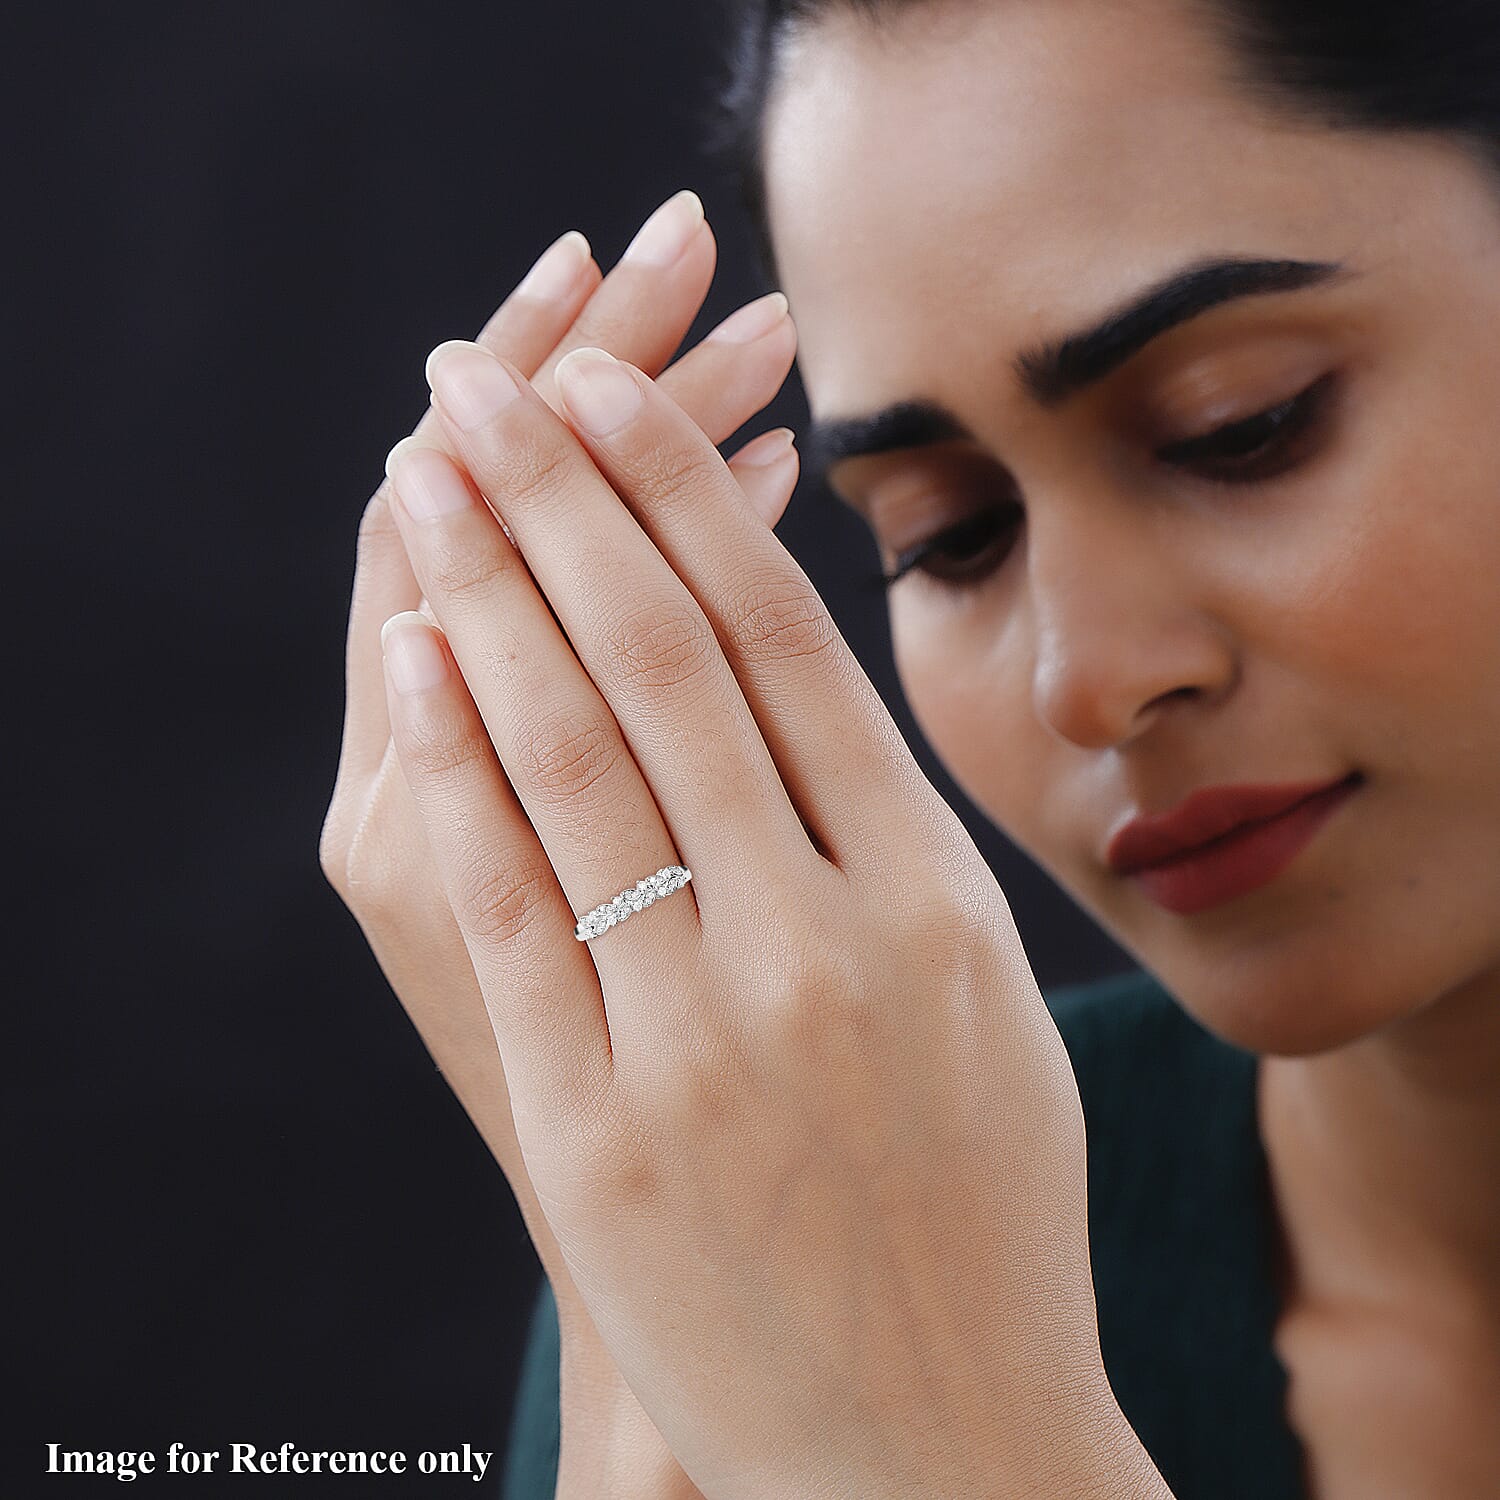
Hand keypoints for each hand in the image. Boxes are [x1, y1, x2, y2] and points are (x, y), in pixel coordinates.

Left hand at [375, 282, 1161, 1496]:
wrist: (941, 1432)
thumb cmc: (979, 1202)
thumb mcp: (979, 997)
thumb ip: (893, 844)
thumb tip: (797, 677)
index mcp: (932, 897)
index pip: (786, 645)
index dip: (688, 496)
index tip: (615, 389)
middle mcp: (823, 938)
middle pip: (667, 661)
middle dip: (564, 491)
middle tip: (493, 370)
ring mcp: (708, 1029)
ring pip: (577, 752)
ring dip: (490, 585)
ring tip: (431, 463)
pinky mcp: (603, 1122)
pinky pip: (521, 899)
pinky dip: (459, 756)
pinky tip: (414, 643)